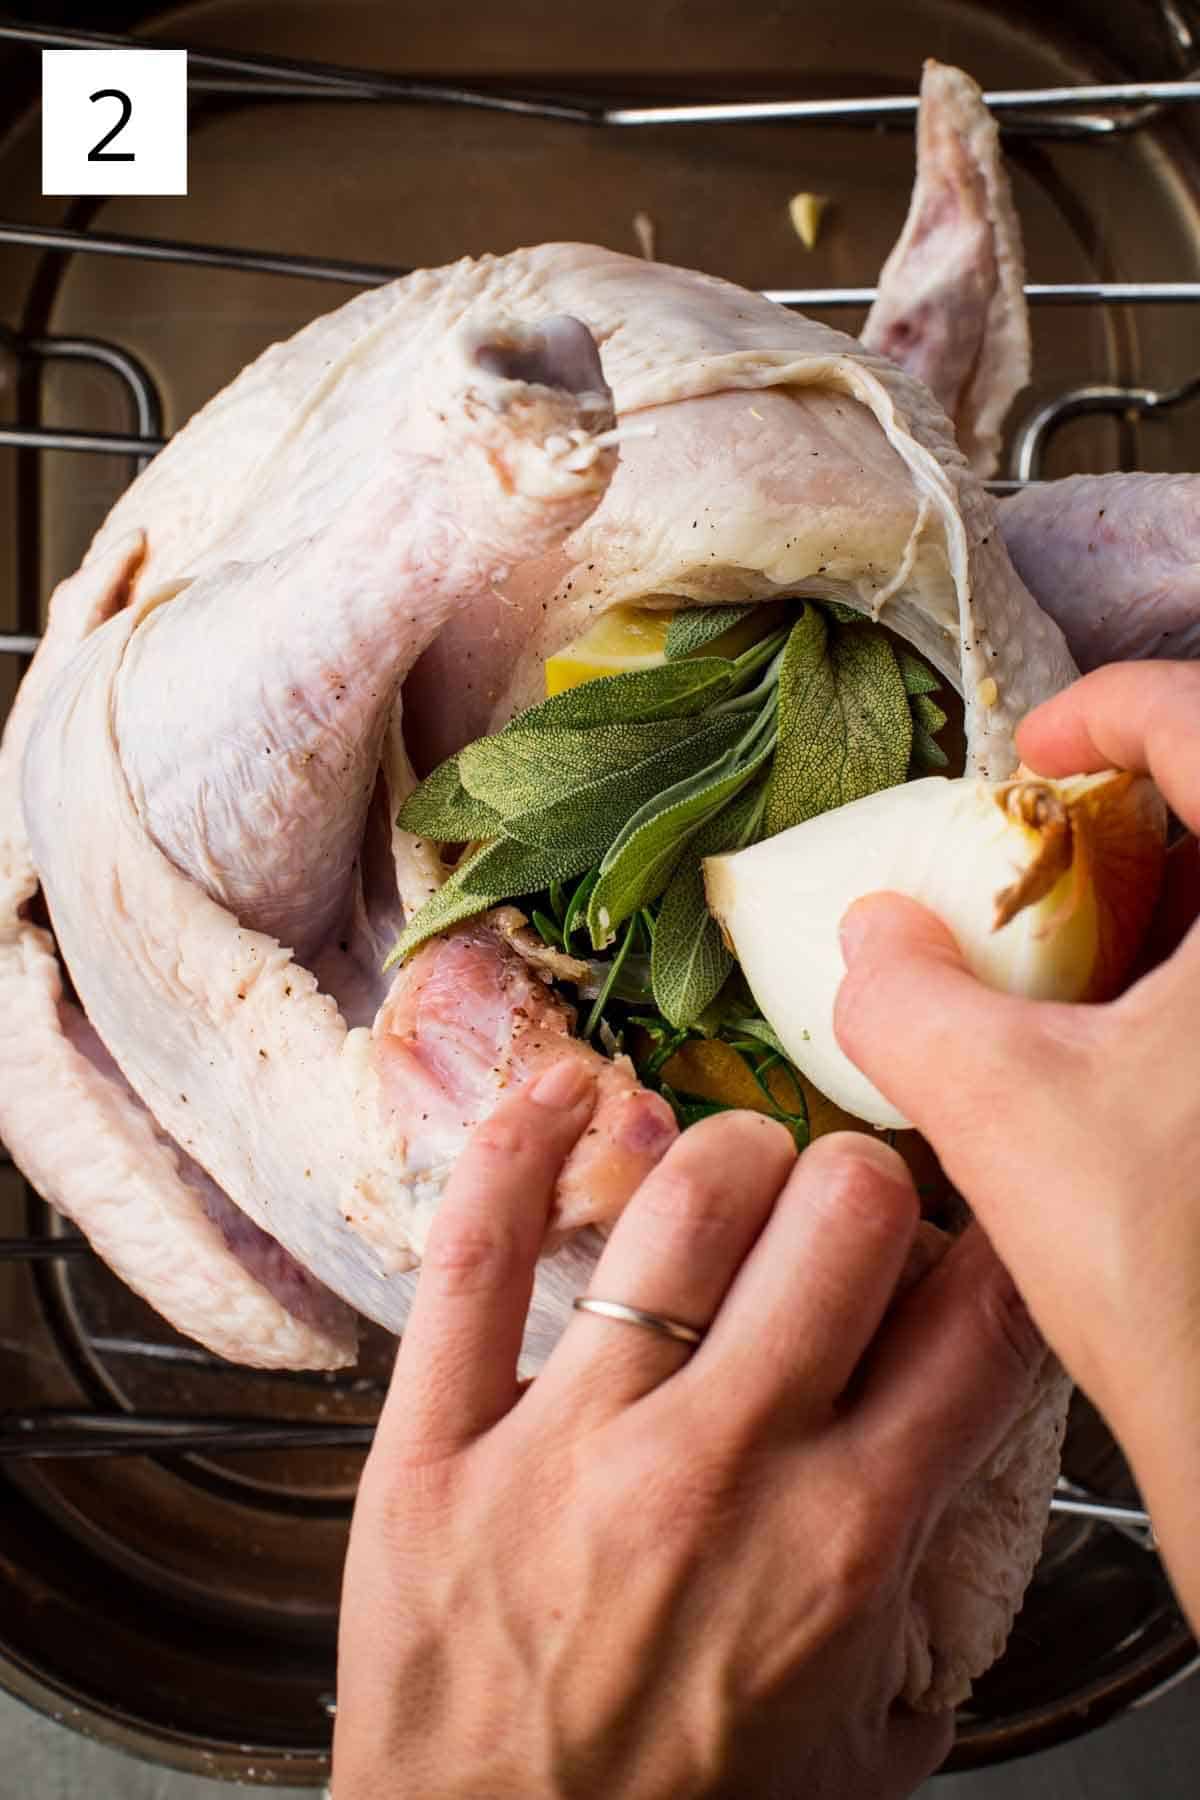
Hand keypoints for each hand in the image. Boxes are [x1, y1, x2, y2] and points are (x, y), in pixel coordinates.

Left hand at [333, 1060, 1042, 1799]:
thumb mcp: (872, 1739)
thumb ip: (933, 1590)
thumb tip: (958, 1449)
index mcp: (843, 1542)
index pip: (974, 1320)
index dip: (990, 1249)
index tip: (968, 1240)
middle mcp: (718, 1468)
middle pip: (840, 1217)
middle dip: (865, 1186)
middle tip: (843, 1215)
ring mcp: (568, 1444)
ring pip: (680, 1204)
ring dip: (733, 1154)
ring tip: (738, 1173)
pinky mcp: (437, 1442)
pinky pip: (471, 1253)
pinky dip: (514, 1148)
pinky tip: (562, 1093)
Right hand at [835, 659, 1199, 1630]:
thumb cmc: (1168, 1270)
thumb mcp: (1001, 1108)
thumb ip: (907, 999)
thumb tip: (869, 936)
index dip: (1109, 707)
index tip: (1032, 754)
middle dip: (1137, 807)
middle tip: (1047, 856)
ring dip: (1167, 895)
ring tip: (1072, 955)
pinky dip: (1187, 974)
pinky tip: (1122, 1042)